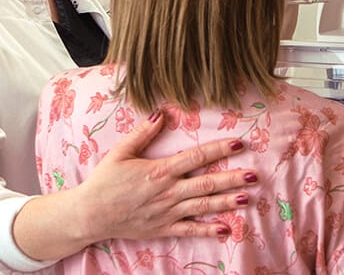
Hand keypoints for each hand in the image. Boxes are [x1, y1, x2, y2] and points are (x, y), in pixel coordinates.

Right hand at [75, 111, 257, 241]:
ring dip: (226, 202)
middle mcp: (168, 192)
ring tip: (247, 198)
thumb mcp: (121, 153)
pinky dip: (207, 230)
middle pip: (206, 183)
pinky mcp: (163, 229)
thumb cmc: (104, 181)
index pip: (196, 157)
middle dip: (232, 178)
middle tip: (253, 175)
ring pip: (203, 206)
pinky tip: (225, 229)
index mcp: (160, 171)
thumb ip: (143, 133)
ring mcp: (167, 212)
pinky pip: (189, 230)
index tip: (238, 143)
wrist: (89, 215)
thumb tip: (162, 113)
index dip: (219, 149)